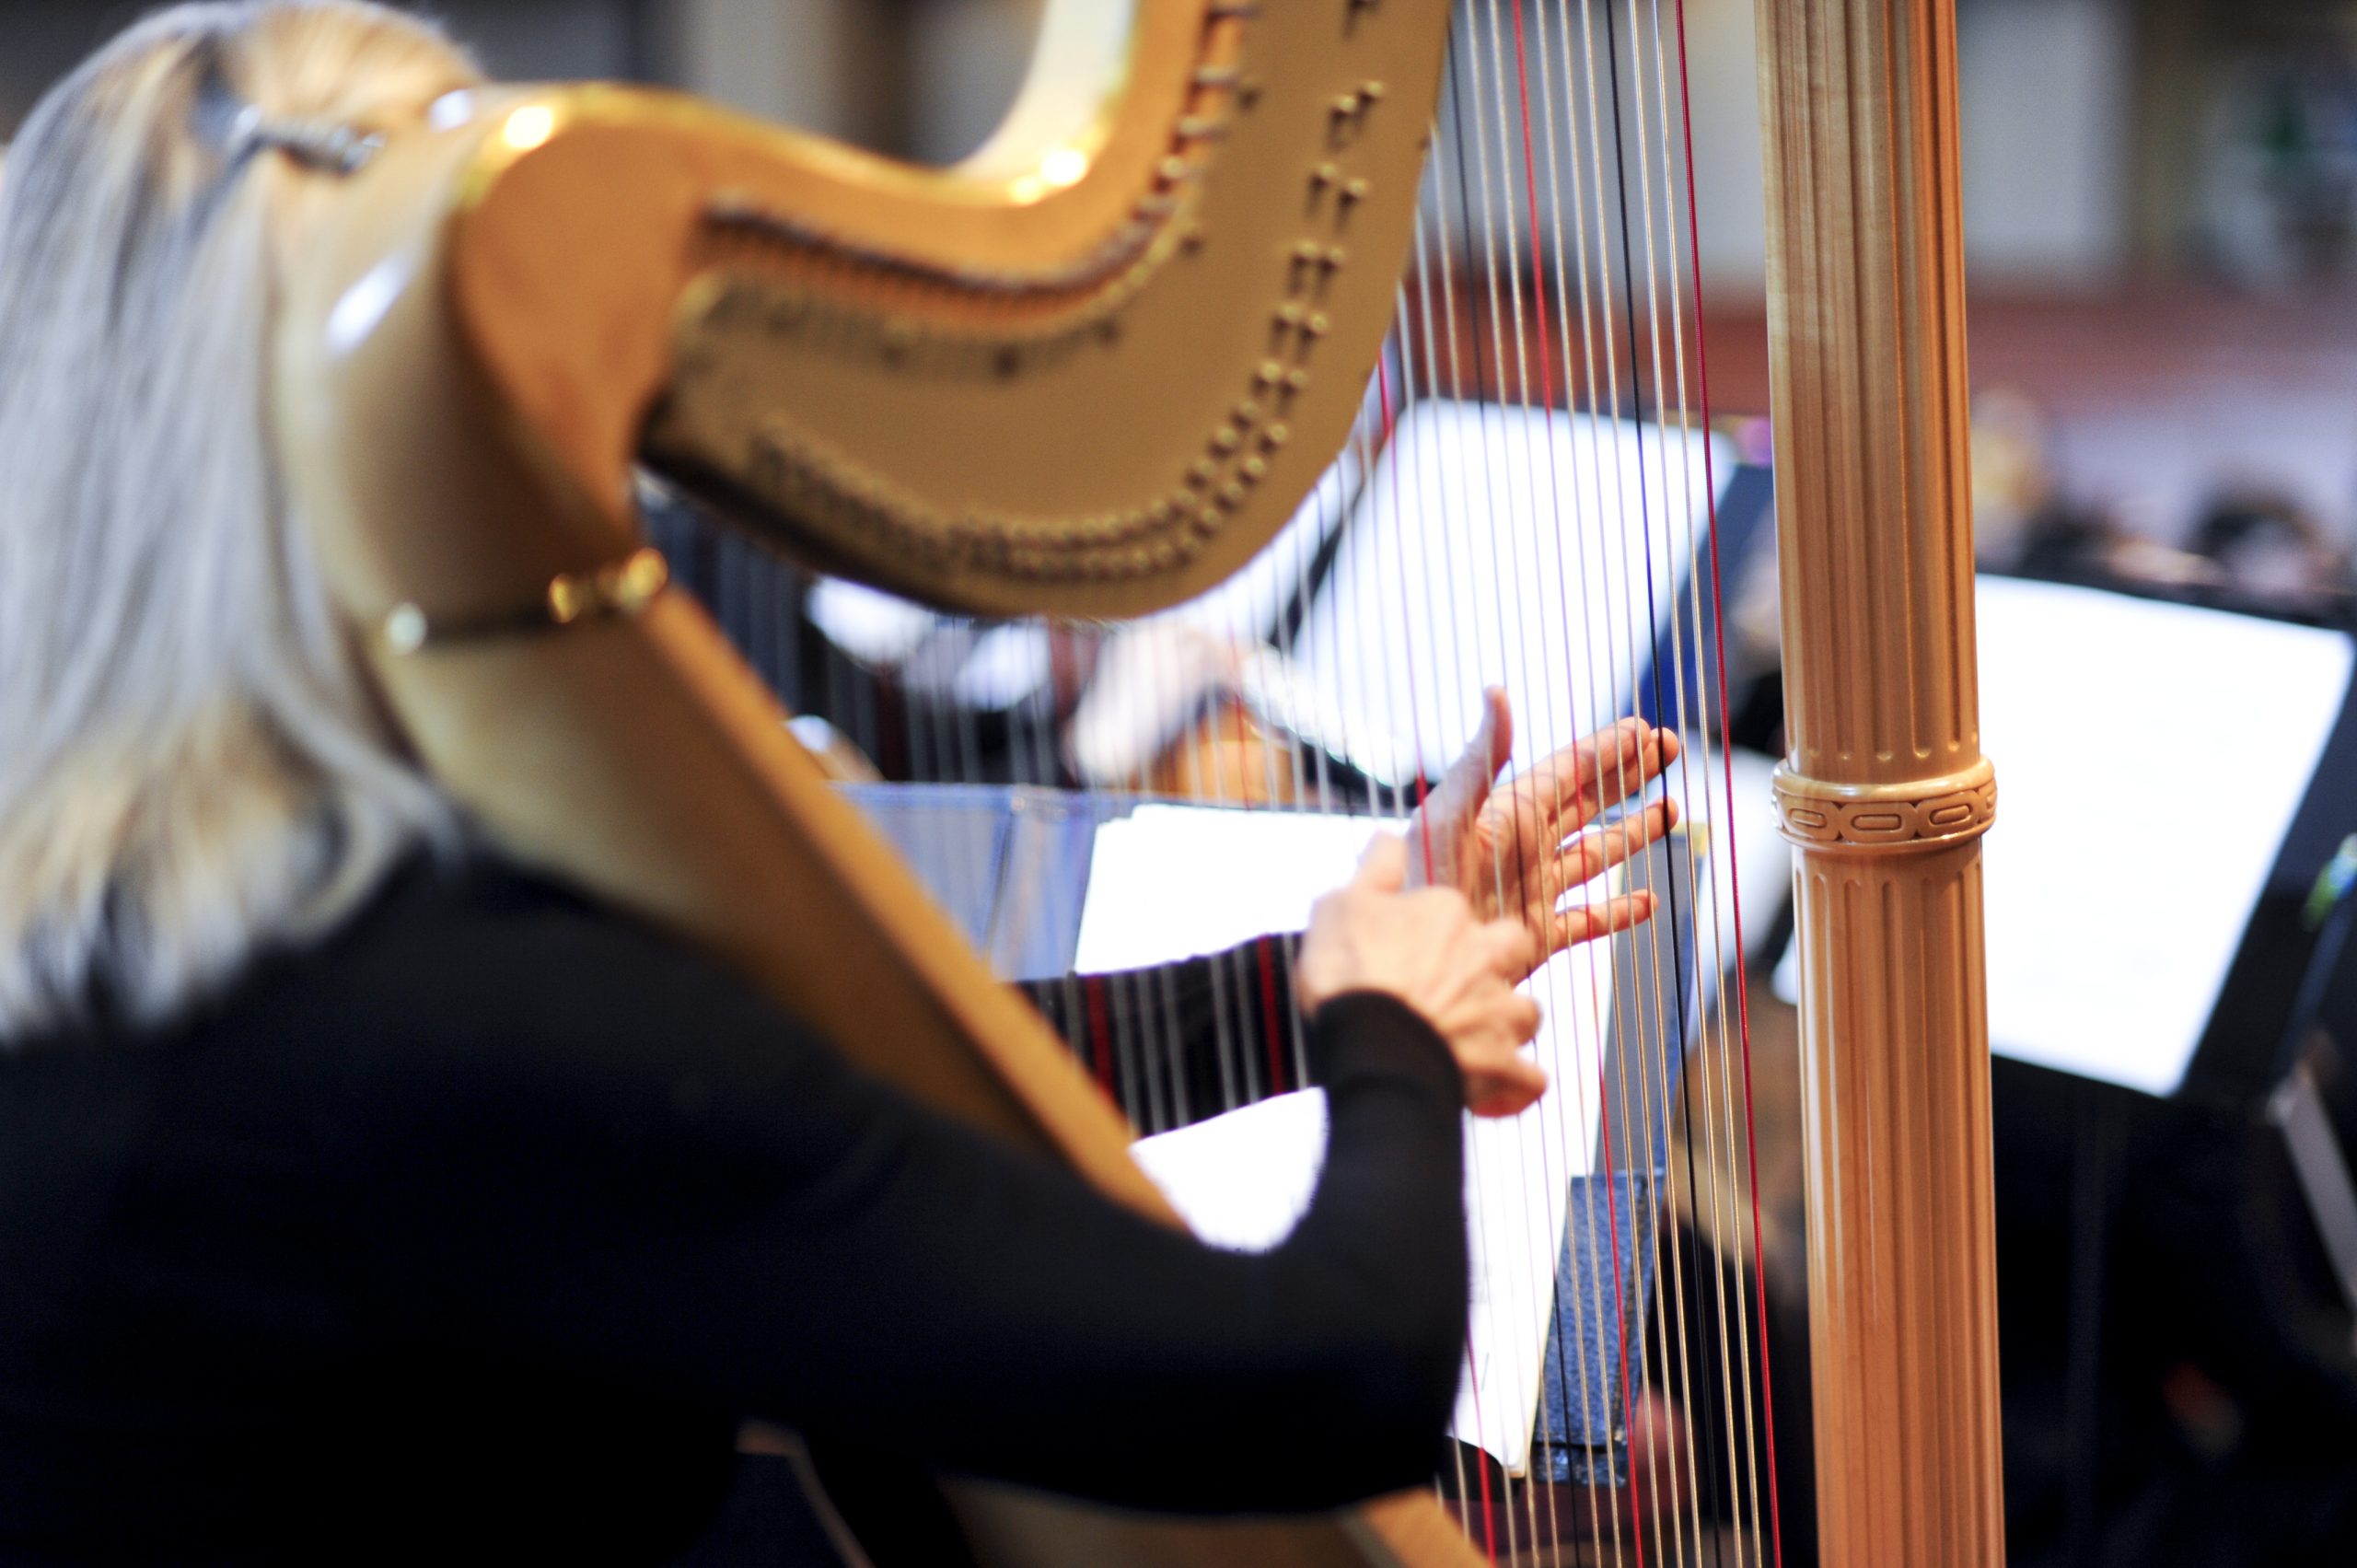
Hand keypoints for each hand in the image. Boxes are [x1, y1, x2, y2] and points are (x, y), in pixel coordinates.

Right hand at [1296, 834, 1547, 1116]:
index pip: (1453, 909)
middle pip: (1514, 949)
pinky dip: (1515, 1088)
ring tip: (1478, 1040)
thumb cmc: (1352, 973)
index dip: (1432, 929)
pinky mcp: (1503, 1066)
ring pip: (1527, 1013)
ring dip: (1508, 1025)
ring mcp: (1498, 1013)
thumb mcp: (1343, 903)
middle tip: (1461, 983)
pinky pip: (1528, 1080)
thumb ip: (1374, 867)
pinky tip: (1496, 1092)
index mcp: (1448, 913)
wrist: (1373, 1046)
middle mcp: (1484, 957)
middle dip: (1498, 964)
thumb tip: (1388, 837)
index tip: (1406, 948)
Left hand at [1402, 689, 1678, 981]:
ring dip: (1634, 832)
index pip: (1568, 769)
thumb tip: (1496, 692)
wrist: (1417, 954)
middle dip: (1629, 774)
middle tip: (1668, 747)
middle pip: (1589, 801)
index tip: (1643, 726)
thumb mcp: (1451, 810)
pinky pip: (1588, 919)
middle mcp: (1527, 847)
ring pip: (1597, 854)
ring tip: (1670, 810)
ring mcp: (1536, 889)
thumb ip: (1480, 756)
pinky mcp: (1539, 935)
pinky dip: (1619, 912)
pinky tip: (1647, 901)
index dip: (1606, 747)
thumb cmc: (1424, 879)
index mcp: (1511, 813)